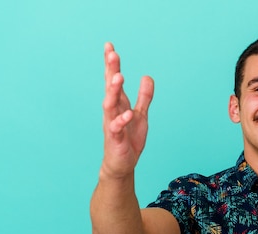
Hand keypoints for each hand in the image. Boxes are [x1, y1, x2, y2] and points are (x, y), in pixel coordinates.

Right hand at [101, 42, 154, 178]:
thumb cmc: (129, 139)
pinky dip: (121, 120)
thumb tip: (148, 76)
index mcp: (118, 104)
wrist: (122, 164)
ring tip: (118, 76)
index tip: (109, 46)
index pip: (113, 80)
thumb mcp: (141, 115)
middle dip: (111, 71)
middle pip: (110, 87)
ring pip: (110, 104)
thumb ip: (144, 97)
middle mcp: (112, 111)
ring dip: (113, 91)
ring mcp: (112, 124)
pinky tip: (127, 113)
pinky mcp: (115, 139)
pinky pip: (116, 128)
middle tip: (112, 54)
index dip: (111, 64)